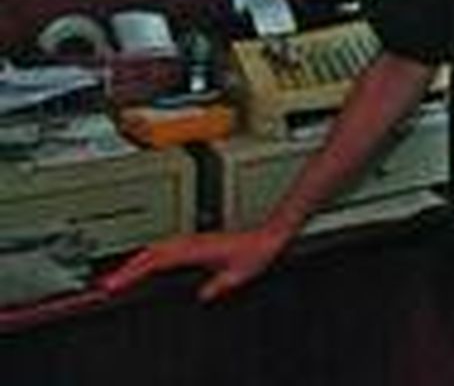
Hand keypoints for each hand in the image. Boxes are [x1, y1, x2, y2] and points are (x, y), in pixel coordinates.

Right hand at [98, 226, 291, 302]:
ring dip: (135, 261)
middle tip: (106, 285)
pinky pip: (165, 247)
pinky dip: (149, 255)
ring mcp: (192, 240)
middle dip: (125, 268)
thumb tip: (202, 296)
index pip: (157, 261)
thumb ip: (219, 285)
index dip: (133, 273)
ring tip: (118, 276)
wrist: (268, 236)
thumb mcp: (238, 274)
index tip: (115, 284)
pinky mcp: (194, 242)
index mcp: (196, 250)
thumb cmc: (255, 252)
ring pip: (155, 248)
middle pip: (149, 254)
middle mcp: (191, 242)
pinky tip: (145, 263)